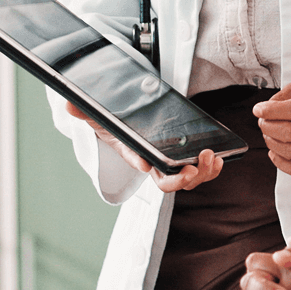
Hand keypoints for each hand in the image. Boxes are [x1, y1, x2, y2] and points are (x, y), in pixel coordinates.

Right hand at [65, 100, 222, 192]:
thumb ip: (87, 112)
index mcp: (137, 157)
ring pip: (190, 179)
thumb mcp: (100, 117)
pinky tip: (220, 157)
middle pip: (170, 183)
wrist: (129, 122)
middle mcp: (155, 166)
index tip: (148, 162)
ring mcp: (173, 164)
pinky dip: (212, 167)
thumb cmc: (116, 124)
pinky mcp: (187, 158)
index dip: (145, 165)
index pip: (141, 167)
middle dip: (183, 179)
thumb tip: (70, 106)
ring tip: (212, 157)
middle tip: (192, 168)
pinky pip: (202, 170)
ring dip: (204, 173)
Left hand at [253, 84, 290, 176]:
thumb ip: (284, 95)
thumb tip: (265, 108)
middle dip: (267, 127)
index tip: (257, 110)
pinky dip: (278, 161)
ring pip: (288, 151)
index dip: (269, 110)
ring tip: (269, 135)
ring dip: (270, 142)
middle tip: (262, 123)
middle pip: (287, 132)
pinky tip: (274, 151)